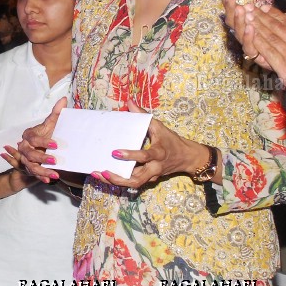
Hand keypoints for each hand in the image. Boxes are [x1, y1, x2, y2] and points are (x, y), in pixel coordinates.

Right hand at [15, 98, 65, 182]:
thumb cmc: (46, 133)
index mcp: (29, 136)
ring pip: (30, 166)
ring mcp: (26, 159)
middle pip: (29, 154)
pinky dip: (41, 177)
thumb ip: (56, 113)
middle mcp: (24, 148)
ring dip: (42, 171)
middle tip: (54, 160)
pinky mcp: (30, 167)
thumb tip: (64, 99)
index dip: (43, 142)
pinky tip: (50, 180)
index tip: (56, 144)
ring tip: (55, 174)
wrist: (40, 145)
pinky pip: (33, 174)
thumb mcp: (51, 123)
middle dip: (41, 158)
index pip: (33, 139)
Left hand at [92, 100, 207, 188]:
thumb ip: (143, 116)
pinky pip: (133, 182)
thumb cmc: (171, 141)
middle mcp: (154, 167)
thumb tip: (130, 102)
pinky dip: (119, 180)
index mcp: (158, 153)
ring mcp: (151, 176)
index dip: (130, 155)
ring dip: (115, 181)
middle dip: (118, 178)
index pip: (144, 156)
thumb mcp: (159, 127)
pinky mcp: (148, 180)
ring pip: (133, 183)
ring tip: (99, 175)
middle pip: (136, 179)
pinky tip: (105, 175)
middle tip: (102, 171)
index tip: (115, 152)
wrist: (187, 157)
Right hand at [222, 0, 285, 69]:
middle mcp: (255, 34)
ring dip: (239, 21)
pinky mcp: (264, 58)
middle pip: (235, 22)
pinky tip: (251, 26)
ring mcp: (259, 46)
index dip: (231, 1)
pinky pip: (250, 50)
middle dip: (230, 8)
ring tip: (241, 9)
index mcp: (260, 21)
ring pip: (240, 35)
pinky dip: (249, 38)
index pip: (240, 11)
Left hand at [243, 8, 285, 113]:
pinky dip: (258, 43)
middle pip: (279, 27)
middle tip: (250, 7)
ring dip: (257, 26)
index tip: (267, 8)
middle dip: (263, 17)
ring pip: (272, 37)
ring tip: (246, 16)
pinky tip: (249, 36)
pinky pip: (269, 53)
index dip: (278, 16)